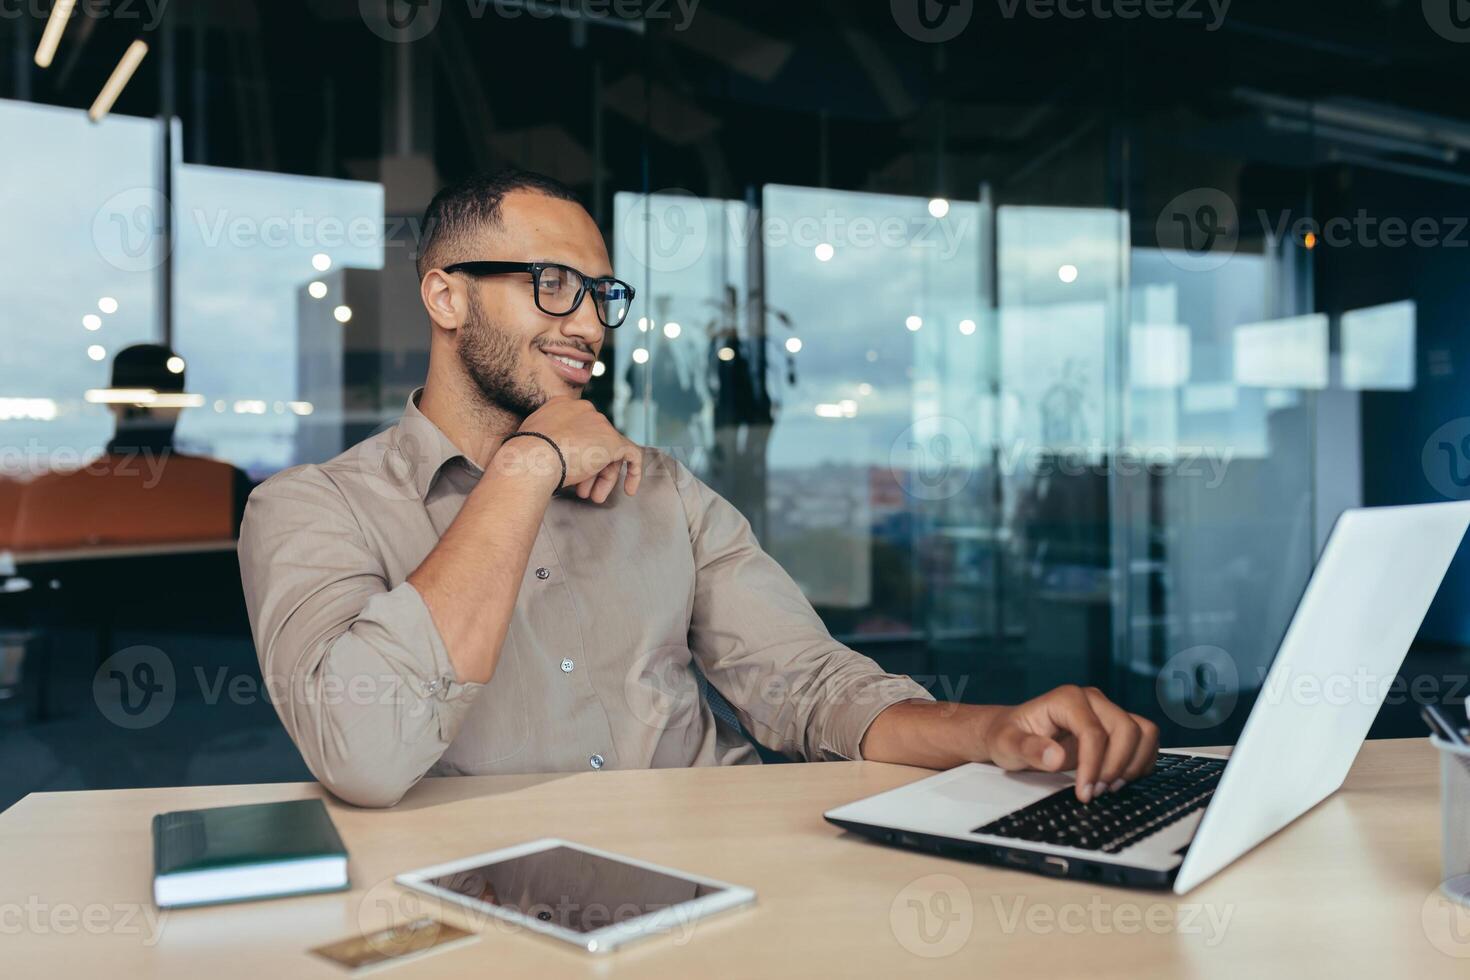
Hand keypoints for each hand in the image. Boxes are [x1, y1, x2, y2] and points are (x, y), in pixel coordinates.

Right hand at [509, 396, 642, 502]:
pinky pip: (632, 455)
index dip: (577, 453)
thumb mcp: (532, 441)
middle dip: (590, 469)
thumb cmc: (524, 456)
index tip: (571, 471)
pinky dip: (633, 472)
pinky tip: (629, 490)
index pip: (578, 430)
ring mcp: (600, 423)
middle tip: (583, 492)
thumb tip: (555, 458)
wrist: (531, 458)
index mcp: (562, 405)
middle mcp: (583, 409)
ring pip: (609, 451)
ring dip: (603, 477)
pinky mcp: (614, 440)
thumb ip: (547, 442)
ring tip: (594, 498)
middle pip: (595, 441)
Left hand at [983, 685, 1158, 801]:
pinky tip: (1118, 780)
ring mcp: (1107, 711)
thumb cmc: (1008, 736)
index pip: (1094, 732)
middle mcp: (1092, 700)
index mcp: (1067, 699)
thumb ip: (1027, 749)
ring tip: (1108, 787)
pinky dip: (1140, 763)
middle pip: (1126, 730)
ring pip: (1144, 732)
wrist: (1012, 732)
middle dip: (1116, 767)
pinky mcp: (1116, 726)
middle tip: (1095, 792)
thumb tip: (1055, 756)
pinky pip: (1146, 740)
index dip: (1094, 765)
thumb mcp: (1006, 744)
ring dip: (1133, 764)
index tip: (1084, 793)